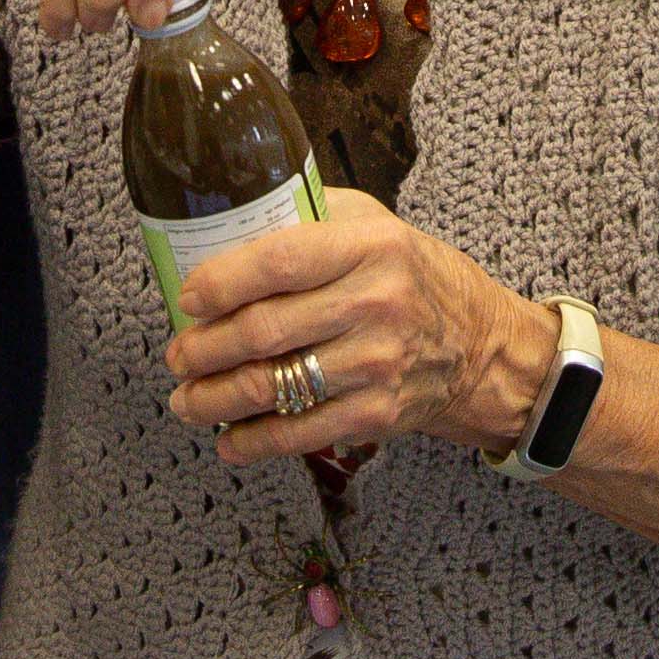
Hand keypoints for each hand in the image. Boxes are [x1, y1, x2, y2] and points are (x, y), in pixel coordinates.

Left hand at [161, 199, 547, 467]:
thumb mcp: (374, 224)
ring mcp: (376, 364)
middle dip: (203, 348)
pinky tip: (227, 439)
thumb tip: (229, 219)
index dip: (222, 281)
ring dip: (213, 398)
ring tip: (186, 398)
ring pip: (271, 387)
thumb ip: (310, 216)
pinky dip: (252, 441)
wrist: (481, 346)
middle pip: (263, 330)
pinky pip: (298, 433)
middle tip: (178, 355)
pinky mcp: (377, 414)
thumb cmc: (413, 276)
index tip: (187, 296)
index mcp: (370, 246)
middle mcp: (375, 303)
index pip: (279, 260)